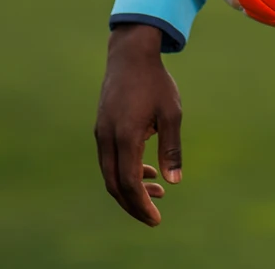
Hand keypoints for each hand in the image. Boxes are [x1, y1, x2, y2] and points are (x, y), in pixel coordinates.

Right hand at [94, 23, 183, 225]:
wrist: (130, 55)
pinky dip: (126, 172)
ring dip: (131, 189)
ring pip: (110, 174)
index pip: (129, 183)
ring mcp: (101, 133)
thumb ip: (171, 148)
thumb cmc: (155, 82)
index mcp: (126, 136)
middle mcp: (108, 138)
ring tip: (158, 193)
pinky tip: (147, 172)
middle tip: (154, 217)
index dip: (141, 205)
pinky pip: (110, 159)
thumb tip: (173, 181)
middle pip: (115, 185)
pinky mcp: (102, 128)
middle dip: (134, 205)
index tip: (156, 219)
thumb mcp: (171, 114)